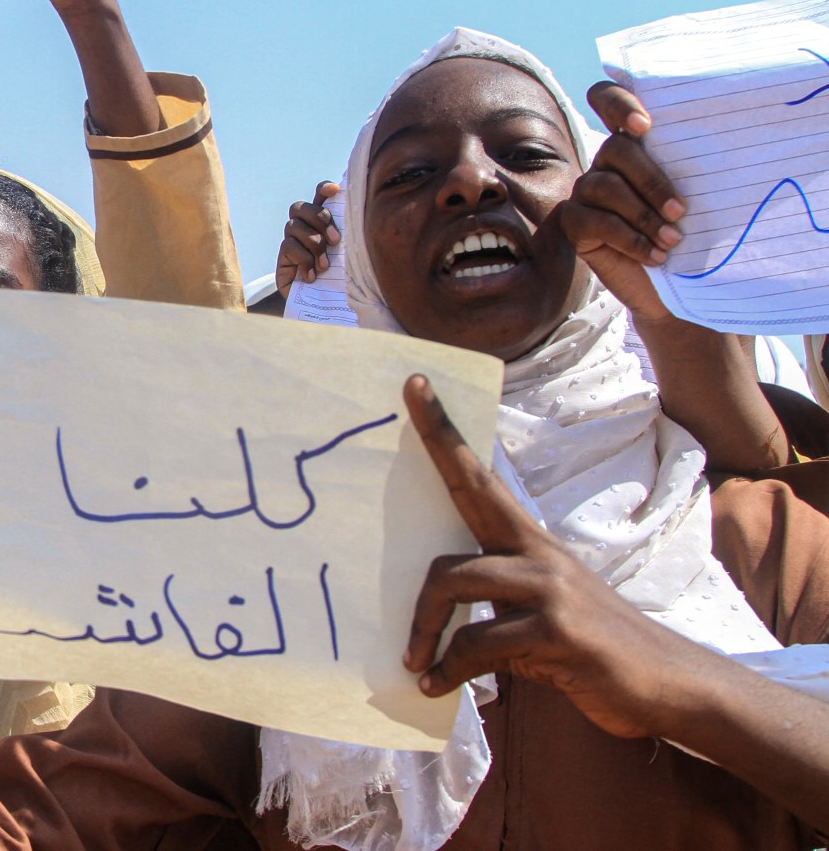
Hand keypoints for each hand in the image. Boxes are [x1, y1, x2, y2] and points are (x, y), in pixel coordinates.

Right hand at [276, 180, 340, 295]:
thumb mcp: (351, 256)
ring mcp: (290, 241)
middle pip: (300, 207)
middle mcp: (303, 227)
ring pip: (294, 227)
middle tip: (336, 241)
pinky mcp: (282, 258)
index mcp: (322, 222)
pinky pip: (289, 247)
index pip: (318, 196)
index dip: (323, 189)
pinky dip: (304, 261)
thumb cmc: (343, 279)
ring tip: (325, 266)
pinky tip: (312, 276)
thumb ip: (351, 238)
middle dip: (319, 219)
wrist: (325, 306)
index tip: (336, 190)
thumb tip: (364, 219)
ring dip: (314, 244)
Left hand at [400, 375, 708, 739]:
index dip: (442, 431)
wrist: (672, 684)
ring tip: (417, 667)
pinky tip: (439, 688)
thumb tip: (431, 604)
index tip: (411, 384)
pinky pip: (477, 642)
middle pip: (456, 522)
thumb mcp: (543, 610)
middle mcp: (539, 554)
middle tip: (398, 640)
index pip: (476, 474)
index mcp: (530, 542)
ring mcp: (550, 590)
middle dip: (414, 577)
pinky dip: (450, 669)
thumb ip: (496, 595)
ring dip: (425, 631)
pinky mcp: (558, 633)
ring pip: (452, 581)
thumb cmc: (593, 648)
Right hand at [553, 83, 686, 324]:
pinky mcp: (574, 223)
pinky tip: (655, 255)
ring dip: (644, 215)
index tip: (646, 126)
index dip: (618, 102)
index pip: (608, 98)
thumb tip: (725, 147)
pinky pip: (596, 221)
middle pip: (615, 148)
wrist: (673, 287)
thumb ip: (690, 169)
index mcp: (636, 145)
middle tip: (681, 212)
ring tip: (672, 239)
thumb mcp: (697, 198)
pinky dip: (630, 239)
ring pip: (605, 186)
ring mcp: (586, 192)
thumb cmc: (691, 237)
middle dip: (651, 180)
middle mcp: (606, 163)